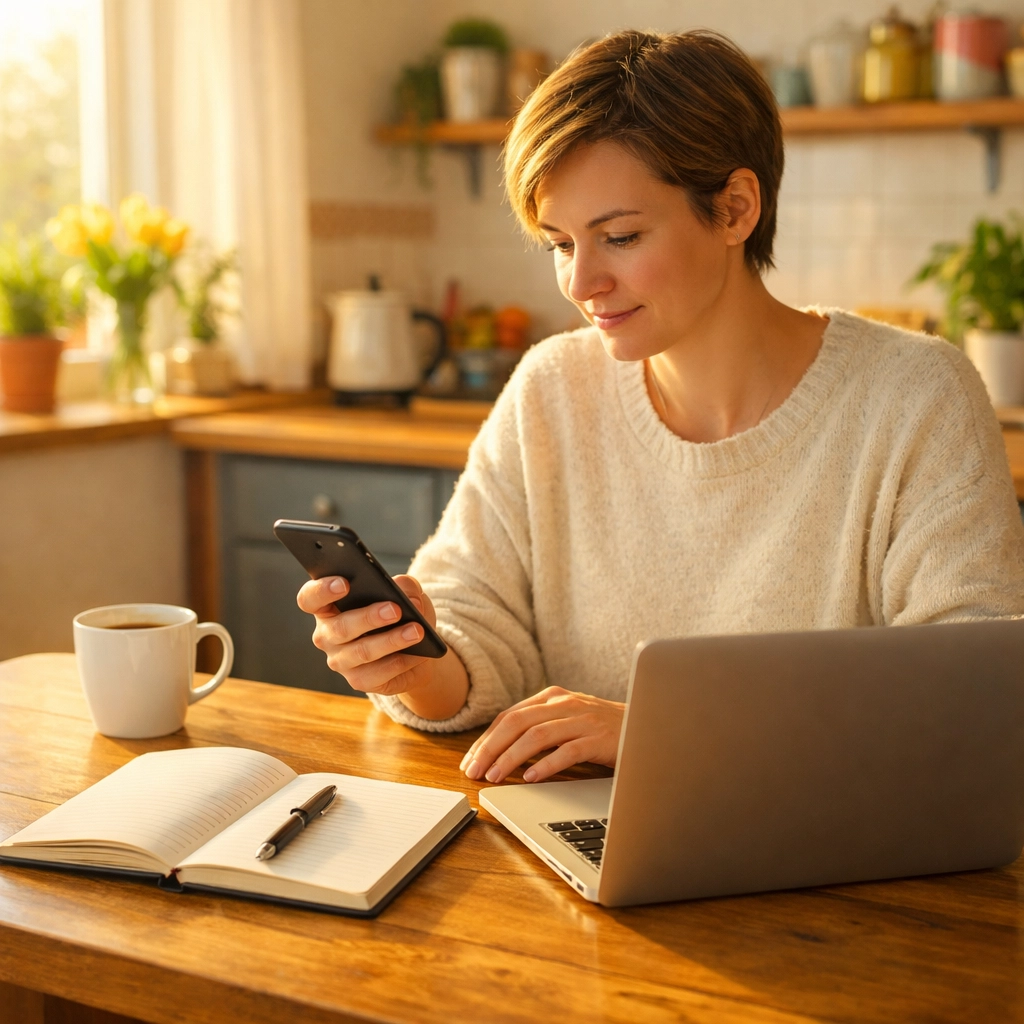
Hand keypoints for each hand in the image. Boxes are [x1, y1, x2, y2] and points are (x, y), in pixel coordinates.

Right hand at [296, 574, 466, 717]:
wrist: (417, 651)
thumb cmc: (403, 615)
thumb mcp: (407, 594)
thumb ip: (405, 586)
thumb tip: (406, 595)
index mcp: (329, 606)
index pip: (310, 598)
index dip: (322, 590)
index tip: (344, 583)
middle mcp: (327, 634)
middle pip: (340, 627)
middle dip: (369, 617)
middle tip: (395, 609)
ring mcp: (340, 660)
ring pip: (361, 652)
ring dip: (391, 640)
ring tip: (416, 631)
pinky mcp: (358, 681)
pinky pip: (377, 673)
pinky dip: (400, 662)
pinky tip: (417, 655)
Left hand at [460, 687, 624, 783]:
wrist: (649, 725)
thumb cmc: (605, 728)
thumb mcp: (569, 720)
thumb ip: (541, 726)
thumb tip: (502, 750)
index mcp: (553, 696)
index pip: (509, 716)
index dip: (486, 739)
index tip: (470, 761)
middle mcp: (565, 703)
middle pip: (516, 722)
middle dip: (490, 748)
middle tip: (473, 771)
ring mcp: (583, 719)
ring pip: (536, 735)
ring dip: (511, 757)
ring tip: (495, 776)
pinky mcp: (599, 738)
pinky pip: (567, 750)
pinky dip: (546, 765)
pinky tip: (531, 779)